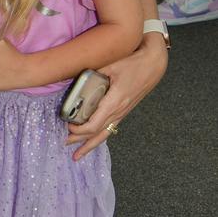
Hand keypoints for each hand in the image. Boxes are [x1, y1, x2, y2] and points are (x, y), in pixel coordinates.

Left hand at [65, 35, 167, 159]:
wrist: (154, 64)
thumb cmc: (133, 63)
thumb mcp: (110, 65)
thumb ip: (92, 72)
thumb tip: (73, 74)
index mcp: (114, 102)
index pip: (94, 124)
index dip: (79, 130)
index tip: (67, 126)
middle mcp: (119, 111)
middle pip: (97, 133)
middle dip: (79, 140)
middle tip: (63, 143)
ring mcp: (123, 112)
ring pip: (104, 134)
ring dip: (89, 144)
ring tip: (78, 154)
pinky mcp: (124, 111)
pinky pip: (110, 128)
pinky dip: (99, 136)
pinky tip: (92, 141)